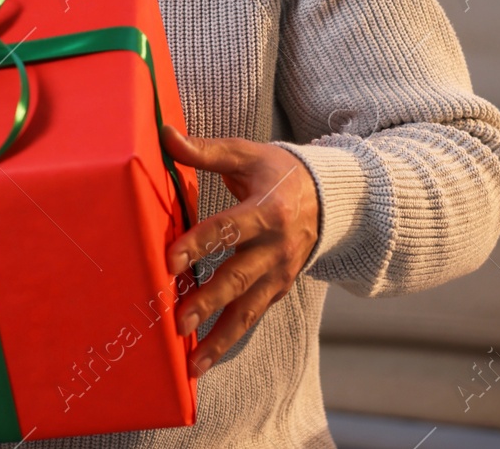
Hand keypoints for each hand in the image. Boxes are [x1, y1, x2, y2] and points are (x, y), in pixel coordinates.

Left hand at [161, 125, 318, 374]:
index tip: (170, 263)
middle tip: (177, 322)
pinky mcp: (280, 289)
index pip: (228, 230)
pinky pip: (253, 317)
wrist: (333, 199)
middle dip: (208, 303)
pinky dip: (230, 339)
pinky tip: (204, 358)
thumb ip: (206, 151)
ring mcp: (281, 274)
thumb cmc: (279, 173)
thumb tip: (165, 135)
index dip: (199, 245)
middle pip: (238, 279)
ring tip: (192, 364)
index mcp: (267, 212)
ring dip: (220, 339)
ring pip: (248, 311)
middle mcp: (277, 249)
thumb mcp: (248, 154)